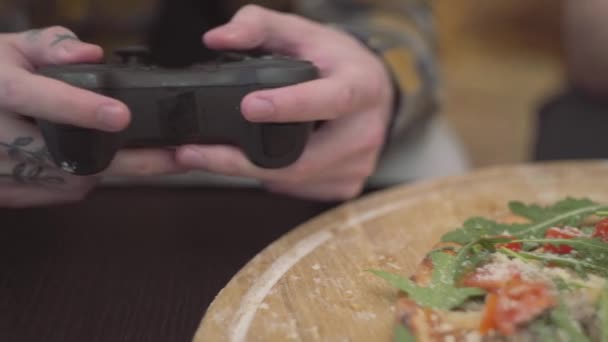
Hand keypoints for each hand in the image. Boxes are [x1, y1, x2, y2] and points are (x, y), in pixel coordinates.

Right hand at [0, 26, 182, 206]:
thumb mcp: (8, 49)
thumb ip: (50, 46)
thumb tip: (89, 55)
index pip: (37, 98)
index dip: (79, 108)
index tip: (119, 115)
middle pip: (68, 155)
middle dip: (128, 159)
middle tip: (175, 157)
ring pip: (71, 180)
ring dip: (109, 169)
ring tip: (142, 156)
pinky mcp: (6, 193)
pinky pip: (59, 193)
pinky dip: (83, 180)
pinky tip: (92, 163)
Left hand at [176, 5, 393, 200]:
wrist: (372, 90)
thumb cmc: (335, 60)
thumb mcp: (302, 31)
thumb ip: (258, 25)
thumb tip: (217, 38)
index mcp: (361, 85)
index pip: (331, 99)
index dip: (291, 106)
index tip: (248, 107)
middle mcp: (366, 130)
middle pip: (304, 159)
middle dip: (244, 161)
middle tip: (194, 154)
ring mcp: (359, 163)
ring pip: (296, 180)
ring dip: (251, 172)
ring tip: (220, 154)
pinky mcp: (348, 184)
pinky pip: (300, 189)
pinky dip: (272, 180)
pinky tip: (262, 161)